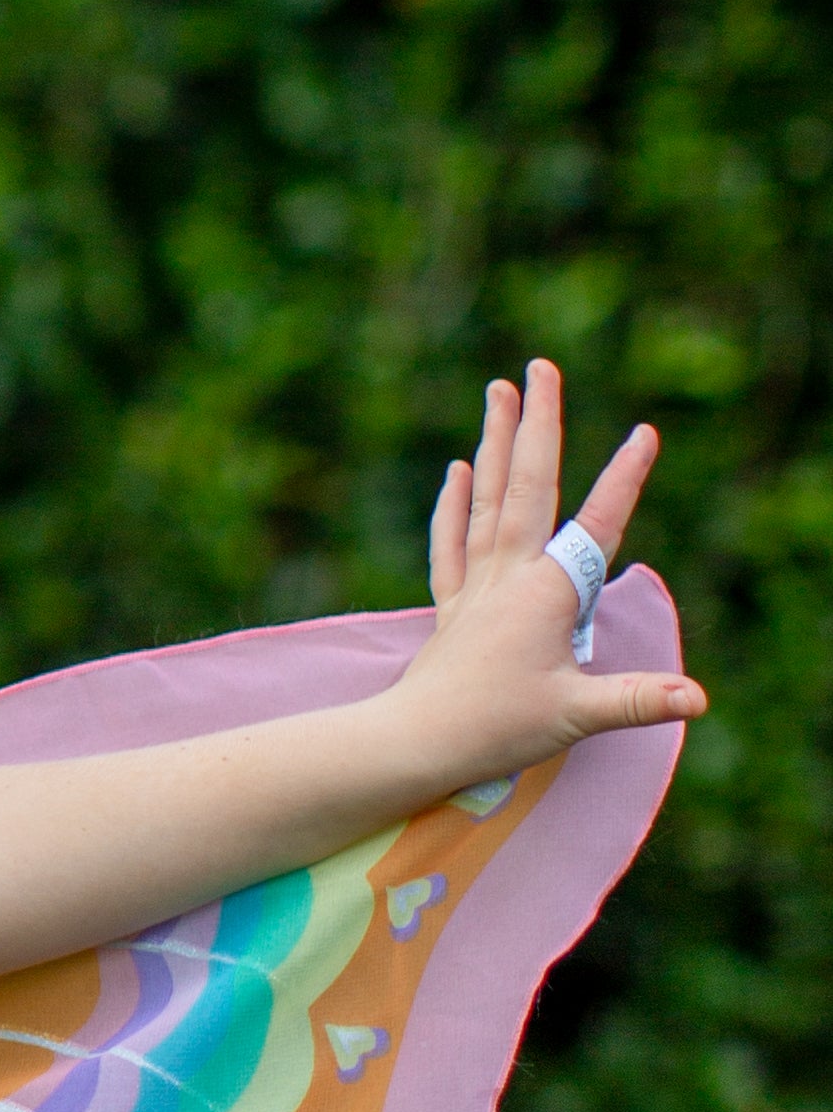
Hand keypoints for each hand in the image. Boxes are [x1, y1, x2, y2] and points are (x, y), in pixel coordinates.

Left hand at [386, 359, 706, 778]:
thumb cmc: (494, 732)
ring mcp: (475, 589)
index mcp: (544, 595)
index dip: (624, 480)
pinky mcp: (452, 608)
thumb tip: (697, 698)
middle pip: (526, 485)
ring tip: (499, 390)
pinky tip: (457, 469)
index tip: (646, 434)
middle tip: (539, 365)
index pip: (595, 527)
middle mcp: (507, 578)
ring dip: (494, 442)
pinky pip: (451, 543)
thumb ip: (638, 699)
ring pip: (485, 499)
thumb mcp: (577, 717)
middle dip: (537, 423)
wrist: (413, 746)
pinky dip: (453, 504)